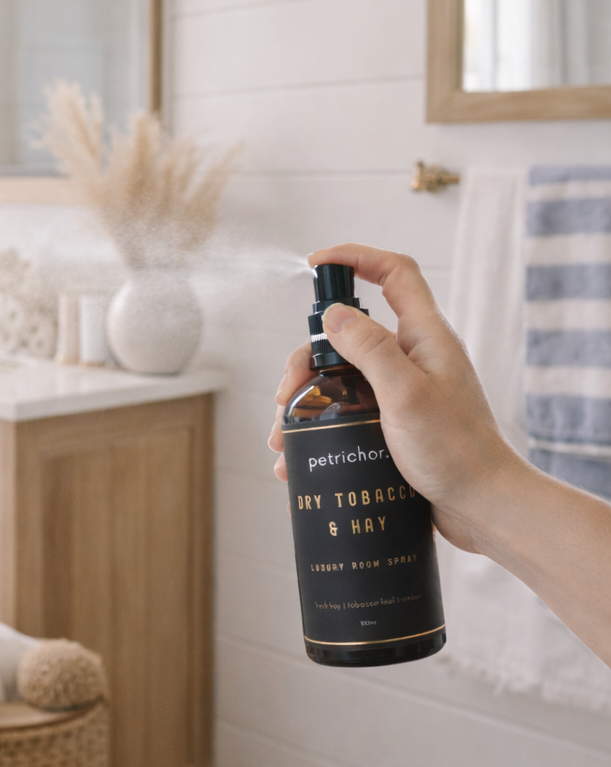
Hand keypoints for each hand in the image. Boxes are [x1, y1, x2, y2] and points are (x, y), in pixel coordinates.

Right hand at [267, 244, 528, 553]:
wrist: (484, 509)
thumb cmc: (456, 452)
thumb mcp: (406, 395)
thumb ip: (370, 349)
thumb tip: (333, 315)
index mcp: (425, 337)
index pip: (394, 273)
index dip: (356, 257)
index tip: (315, 265)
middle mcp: (414, 358)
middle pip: (348, 334)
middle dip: (307, 359)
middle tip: (285, 394)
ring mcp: (403, 392)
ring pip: (341, 378)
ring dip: (306, 401)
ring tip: (283, 438)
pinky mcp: (394, 424)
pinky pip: (348, 412)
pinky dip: (320, 428)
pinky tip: (297, 458)